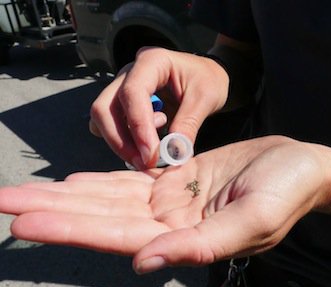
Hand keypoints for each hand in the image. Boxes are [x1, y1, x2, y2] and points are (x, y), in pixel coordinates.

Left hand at [0, 136, 328, 272]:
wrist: (298, 165)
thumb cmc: (285, 192)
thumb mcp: (251, 221)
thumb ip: (199, 247)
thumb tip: (144, 263)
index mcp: (184, 238)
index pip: (115, 235)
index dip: (69, 228)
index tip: (24, 223)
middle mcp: (169, 222)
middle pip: (99, 216)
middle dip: (52, 210)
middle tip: (4, 202)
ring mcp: (170, 200)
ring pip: (108, 197)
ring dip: (67, 195)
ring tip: (26, 192)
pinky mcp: (175, 178)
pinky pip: (129, 181)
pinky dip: (99, 181)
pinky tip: (72, 182)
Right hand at [89, 47, 228, 168]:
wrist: (206, 77)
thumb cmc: (208, 81)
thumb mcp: (206, 99)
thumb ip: (188, 125)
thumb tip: (172, 153)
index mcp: (152, 61)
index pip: (132, 93)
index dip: (138, 126)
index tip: (150, 155)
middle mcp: (130, 72)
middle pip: (104, 106)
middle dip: (120, 140)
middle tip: (144, 162)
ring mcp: (122, 86)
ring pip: (103, 118)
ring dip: (120, 142)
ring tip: (150, 152)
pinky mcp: (122, 103)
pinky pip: (109, 124)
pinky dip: (121, 140)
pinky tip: (145, 143)